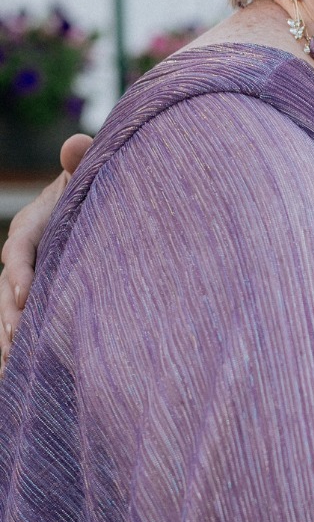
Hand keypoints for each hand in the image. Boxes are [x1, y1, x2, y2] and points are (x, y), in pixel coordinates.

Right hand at [0, 133, 91, 372]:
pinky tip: (14, 377)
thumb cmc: (94, 187)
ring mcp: (27, 278)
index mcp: (32, 226)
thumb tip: (75, 144)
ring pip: (9, 311)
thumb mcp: (90, 173)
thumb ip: (81, 162)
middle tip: (15, 342)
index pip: (18, 248)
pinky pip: (23, 323)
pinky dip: (17, 348)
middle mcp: (22, 255)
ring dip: (8, 339)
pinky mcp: (38, 297)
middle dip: (8, 315)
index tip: (24, 294)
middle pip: (7, 288)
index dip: (18, 271)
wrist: (97, 204)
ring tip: (10, 369)